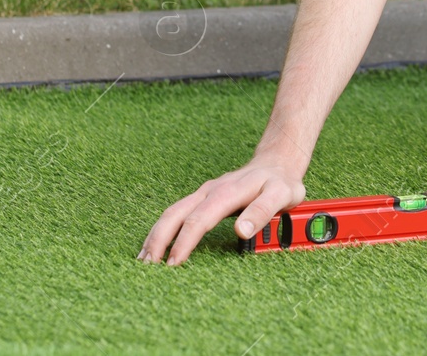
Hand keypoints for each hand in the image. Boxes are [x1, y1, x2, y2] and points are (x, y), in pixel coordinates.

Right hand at [139, 155, 306, 265]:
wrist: (277, 161)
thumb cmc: (280, 182)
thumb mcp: (282, 195)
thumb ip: (262, 212)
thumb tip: (241, 231)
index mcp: (227, 192)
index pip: (199, 219)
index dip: (184, 242)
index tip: (174, 263)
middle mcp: (210, 191)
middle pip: (176, 214)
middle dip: (159, 239)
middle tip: (147, 265)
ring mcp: (205, 193)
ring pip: (173, 212)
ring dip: (157, 234)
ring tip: (144, 259)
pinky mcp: (204, 197)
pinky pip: (178, 212)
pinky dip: (164, 228)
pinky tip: (158, 243)